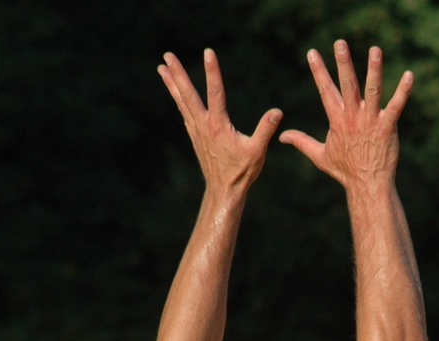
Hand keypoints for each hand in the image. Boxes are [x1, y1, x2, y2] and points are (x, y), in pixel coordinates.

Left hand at [158, 49, 281, 193]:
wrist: (223, 190)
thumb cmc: (242, 172)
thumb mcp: (257, 151)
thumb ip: (265, 130)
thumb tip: (277, 112)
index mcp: (218, 125)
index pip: (216, 92)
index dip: (212, 71)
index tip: (208, 52)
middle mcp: (203, 125)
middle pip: (188, 94)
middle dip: (178, 73)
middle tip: (167, 55)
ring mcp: (196, 130)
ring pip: (182, 101)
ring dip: (172, 83)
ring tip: (161, 66)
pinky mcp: (195, 135)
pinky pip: (183, 111)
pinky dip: (177, 98)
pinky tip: (174, 92)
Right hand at [280, 42, 412, 192]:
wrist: (367, 185)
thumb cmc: (345, 171)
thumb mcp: (319, 156)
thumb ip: (301, 142)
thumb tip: (282, 136)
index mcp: (337, 120)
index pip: (325, 90)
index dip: (318, 71)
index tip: (312, 53)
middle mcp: (353, 117)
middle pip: (347, 85)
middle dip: (343, 63)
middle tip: (340, 43)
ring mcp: (371, 121)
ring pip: (372, 91)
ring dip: (374, 70)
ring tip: (375, 50)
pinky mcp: (387, 127)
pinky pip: (396, 106)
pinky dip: (403, 91)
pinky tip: (408, 75)